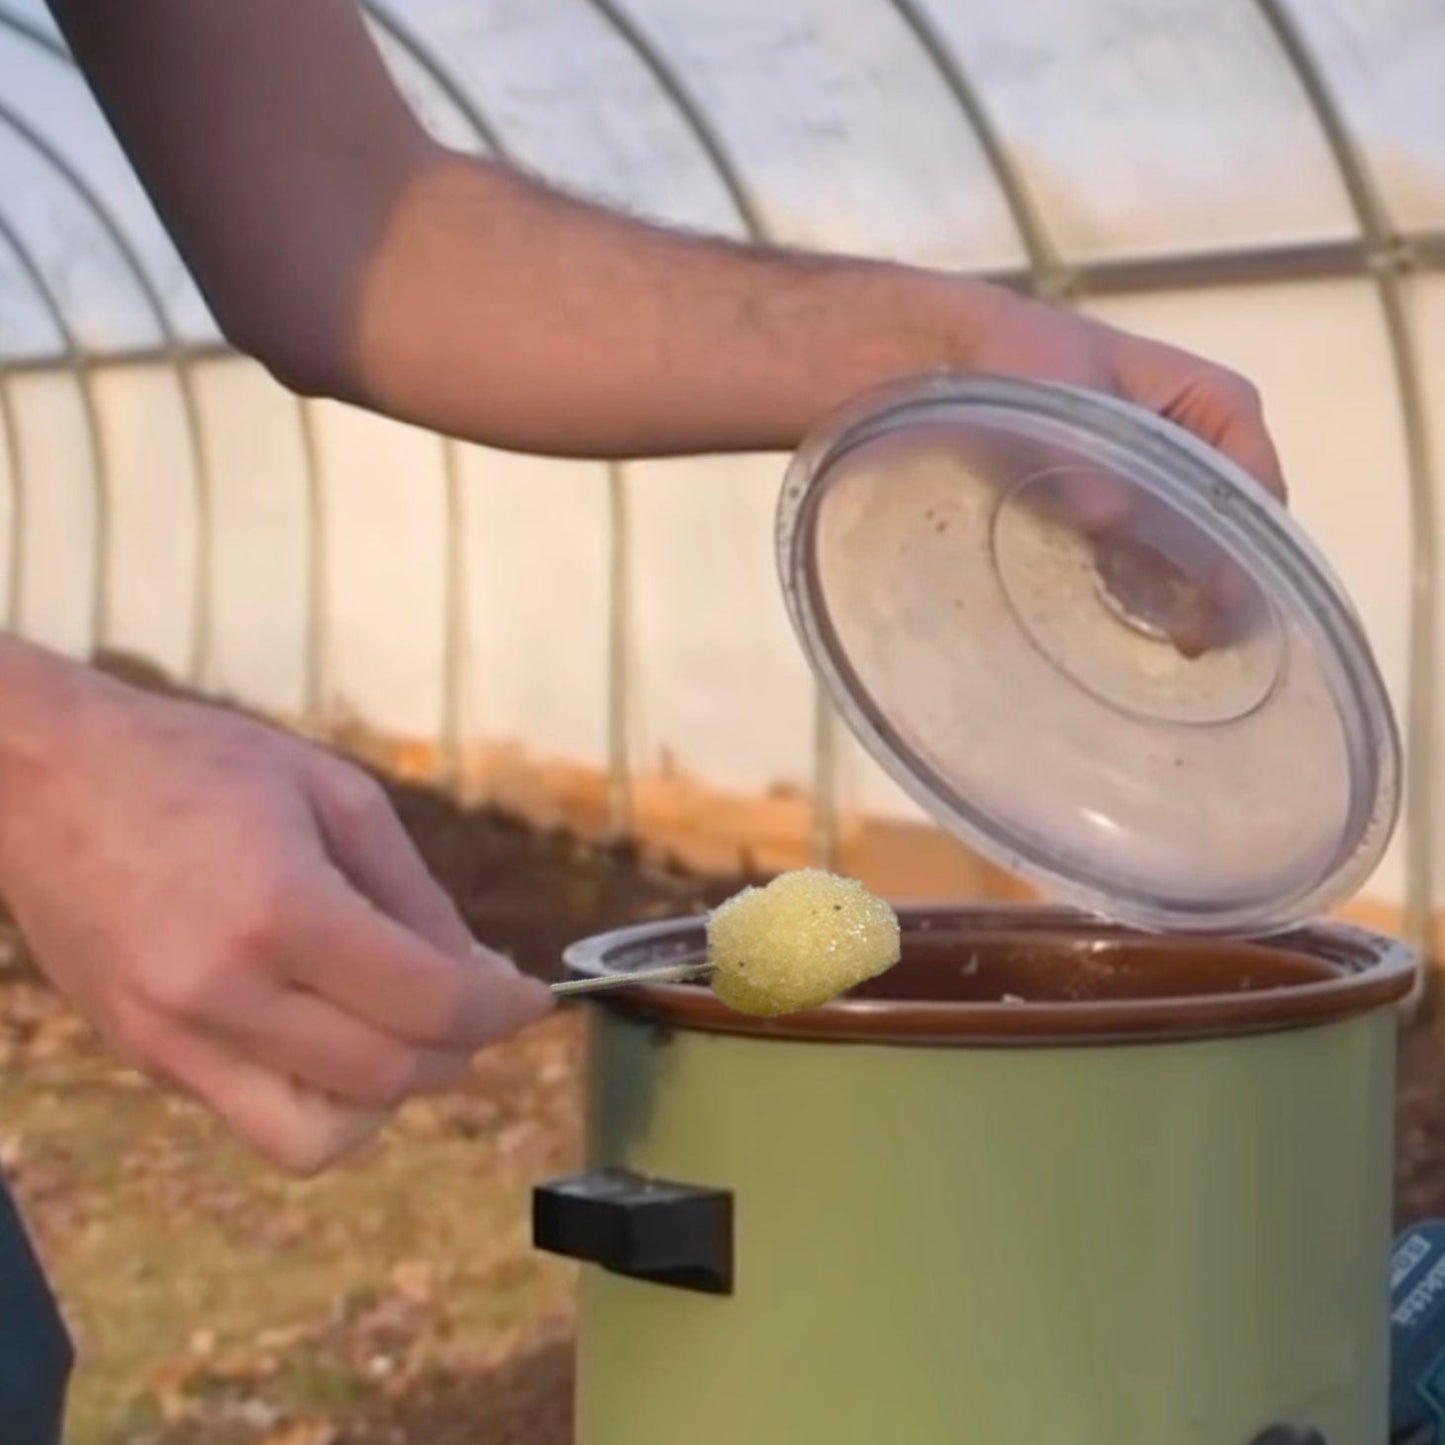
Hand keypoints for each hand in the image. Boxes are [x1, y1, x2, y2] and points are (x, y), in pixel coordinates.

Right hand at [0, 641, 551, 1174]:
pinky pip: (255, 1120)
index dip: (503, 1010)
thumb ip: (415, 896)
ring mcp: (172, 1037)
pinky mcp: (143, 1056)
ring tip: (402, 1030)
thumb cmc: (198, 764)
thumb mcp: (335, 794)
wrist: (44, 775)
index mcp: (281, 908)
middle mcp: (222, 991)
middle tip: (478, 1007)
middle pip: (388, 1079)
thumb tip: (481, 975)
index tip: (532, 999)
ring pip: (320, 1135)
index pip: (430, 1005)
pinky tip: (334, 1032)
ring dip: (388, 1097)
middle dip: (460, 1051)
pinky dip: (320, 1097)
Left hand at [951, 289, 1285, 654]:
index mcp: (1218, 406)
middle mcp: (1206, 451)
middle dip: (1216, 586)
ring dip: (1177, 597)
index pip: (1255, 491)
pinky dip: (1136, 592)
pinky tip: (1118, 624)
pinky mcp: (1121, 516)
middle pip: (1231, 531)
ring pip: (1192, 554)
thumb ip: (1089, 456)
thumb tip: (1110, 519)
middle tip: (1190, 642)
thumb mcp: (1064, 392)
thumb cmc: (1024, 355)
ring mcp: (1165, 488)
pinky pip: (1144, 561)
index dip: (1245, 549)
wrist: (960, 359)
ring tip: (1165, 645)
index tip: (1220, 603)